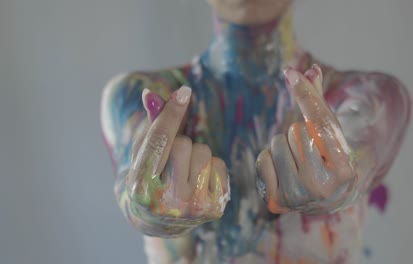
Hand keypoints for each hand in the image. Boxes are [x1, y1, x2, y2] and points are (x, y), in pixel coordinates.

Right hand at [127, 86, 229, 235]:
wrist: (159, 222)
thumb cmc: (148, 181)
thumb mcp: (142, 156)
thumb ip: (151, 126)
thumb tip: (151, 94)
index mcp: (141, 187)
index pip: (159, 141)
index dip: (172, 114)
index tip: (185, 92)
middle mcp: (167, 201)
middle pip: (184, 144)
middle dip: (179, 144)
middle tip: (171, 162)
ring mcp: (193, 207)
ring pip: (204, 152)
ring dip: (196, 155)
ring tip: (184, 172)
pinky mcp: (214, 209)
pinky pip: (219, 164)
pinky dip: (210, 166)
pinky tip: (198, 182)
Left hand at [256, 65, 356, 214]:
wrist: (325, 198)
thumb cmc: (328, 157)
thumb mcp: (330, 132)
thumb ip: (319, 102)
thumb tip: (311, 69)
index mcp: (344, 170)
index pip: (320, 124)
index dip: (305, 95)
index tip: (290, 72)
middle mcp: (321, 187)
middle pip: (295, 131)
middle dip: (298, 133)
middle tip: (308, 151)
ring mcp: (297, 197)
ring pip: (276, 143)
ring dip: (283, 145)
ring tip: (296, 160)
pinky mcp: (276, 202)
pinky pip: (261, 160)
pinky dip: (269, 159)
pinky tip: (283, 171)